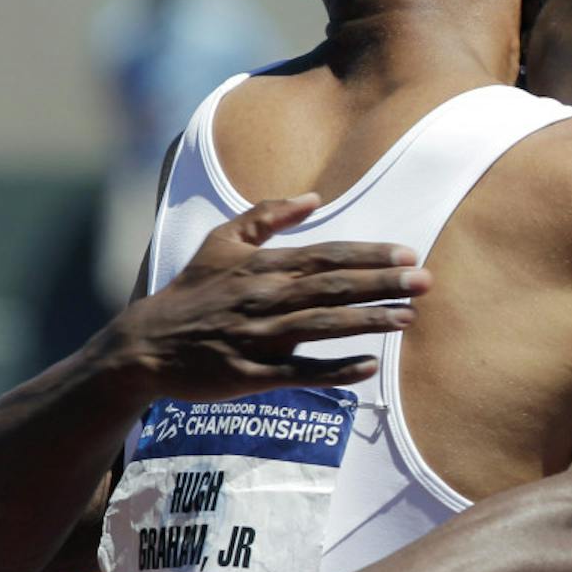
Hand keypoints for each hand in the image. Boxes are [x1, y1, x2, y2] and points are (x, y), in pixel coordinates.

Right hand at [103, 193, 430, 401]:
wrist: (145, 345)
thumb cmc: (191, 291)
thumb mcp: (221, 241)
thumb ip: (266, 215)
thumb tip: (313, 197)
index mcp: (263, 266)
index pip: (326, 256)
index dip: (369, 255)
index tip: (409, 255)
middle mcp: (265, 298)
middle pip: (333, 288)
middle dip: (381, 283)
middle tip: (426, 282)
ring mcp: (258, 337)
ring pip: (322, 327)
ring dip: (368, 322)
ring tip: (408, 319)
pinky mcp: (250, 375)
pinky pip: (299, 373)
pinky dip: (334, 370)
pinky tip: (368, 367)